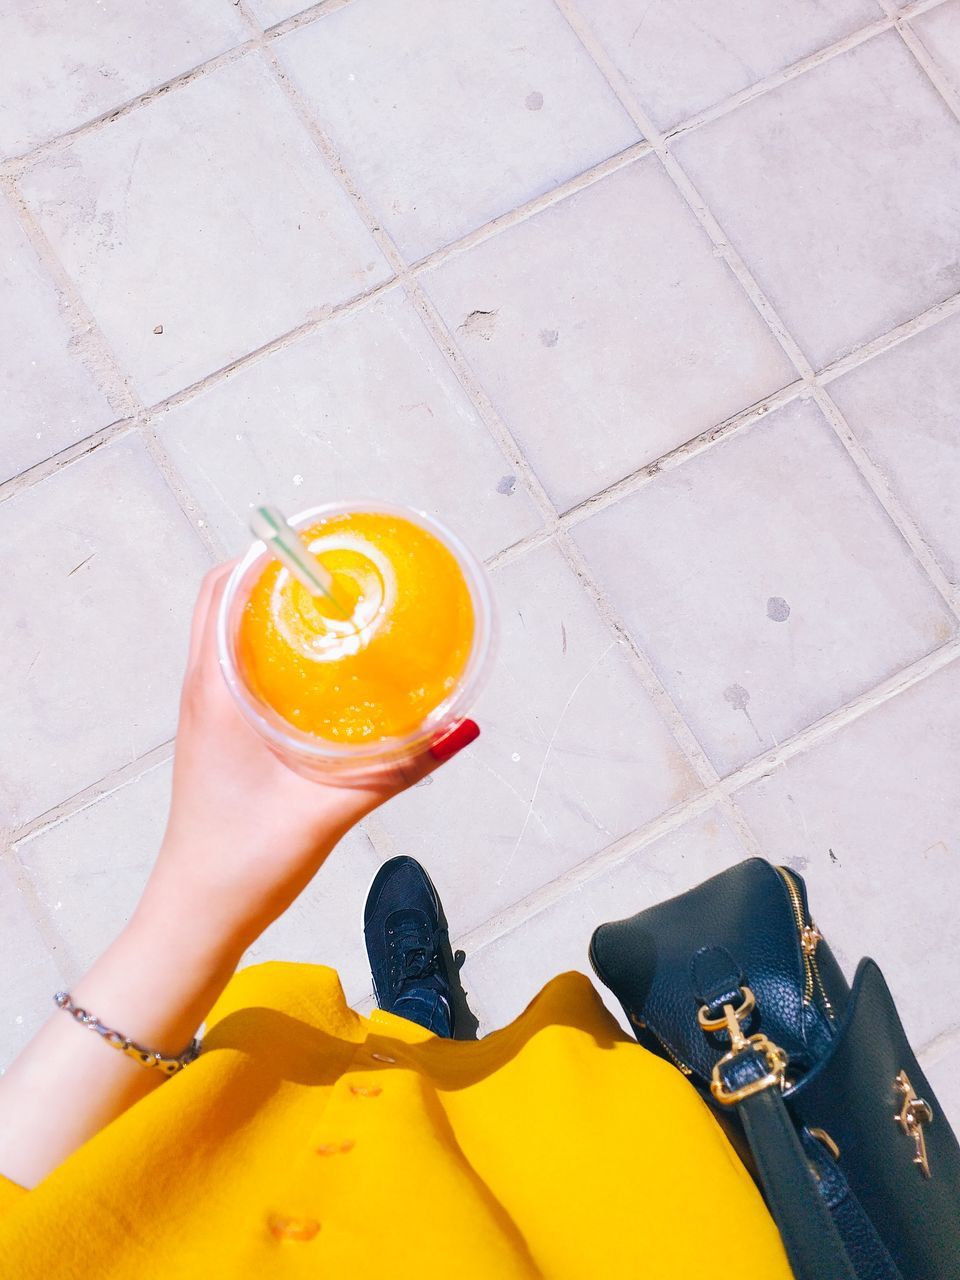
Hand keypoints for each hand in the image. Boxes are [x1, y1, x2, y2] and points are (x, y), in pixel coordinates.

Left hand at [140, 562, 478, 950]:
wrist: (195, 917)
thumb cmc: (243, 864)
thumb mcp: (329, 812)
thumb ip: (399, 769)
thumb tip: (461, 730)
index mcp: (215, 693)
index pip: (222, 589)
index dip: (264, 552)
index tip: (319, 540)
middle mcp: (203, 692)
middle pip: (226, 600)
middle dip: (276, 572)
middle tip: (340, 569)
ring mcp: (206, 714)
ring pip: (230, 634)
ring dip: (271, 610)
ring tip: (336, 606)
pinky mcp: (217, 737)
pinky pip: (237, 668)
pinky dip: (272, 648)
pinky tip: (322, 670)